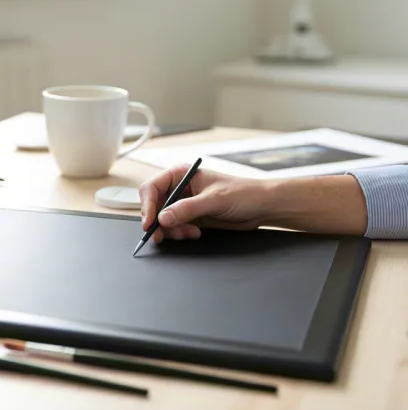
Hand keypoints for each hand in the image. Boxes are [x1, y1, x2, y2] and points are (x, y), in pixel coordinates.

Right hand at [138, 164, 270, 242]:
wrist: (262, 207)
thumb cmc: (243, 193)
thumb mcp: (214, 200)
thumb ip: (187, 209)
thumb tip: (162, 218)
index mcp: (181, 174)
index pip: (152, 188)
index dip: (147, 205)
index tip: (150, 222)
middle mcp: (180, 188)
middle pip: (154, 206)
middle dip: (158, 222)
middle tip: (163, 235)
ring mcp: (184, 204)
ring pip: (162, 220)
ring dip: (171, 230)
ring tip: (189, 233)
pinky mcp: (190, 218)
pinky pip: (174, 228)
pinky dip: (179, 234)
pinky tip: (194, 233)